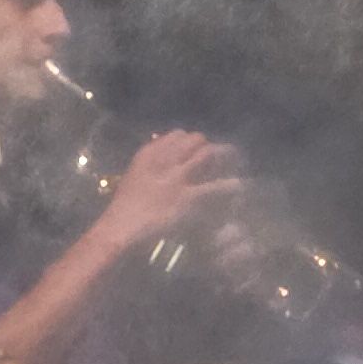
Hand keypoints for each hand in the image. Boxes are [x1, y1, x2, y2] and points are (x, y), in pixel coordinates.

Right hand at [100, 131, 242, 249]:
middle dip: (210, 145)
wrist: (121, 228)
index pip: (177, 135)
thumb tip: (164, 167)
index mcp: (148, 154)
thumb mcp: (134, 180)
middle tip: (220, 154)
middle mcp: (165, 160)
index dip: (192, 141)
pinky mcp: (189, 197)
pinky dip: (231, 186)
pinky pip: (216, 187)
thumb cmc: (124, 209)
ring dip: (224, 156)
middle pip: (195, 139)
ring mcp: (178, 177)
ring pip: (207, 154)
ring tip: (236, 159)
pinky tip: (241, 186)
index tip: (198, 149)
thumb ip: (149, 169)